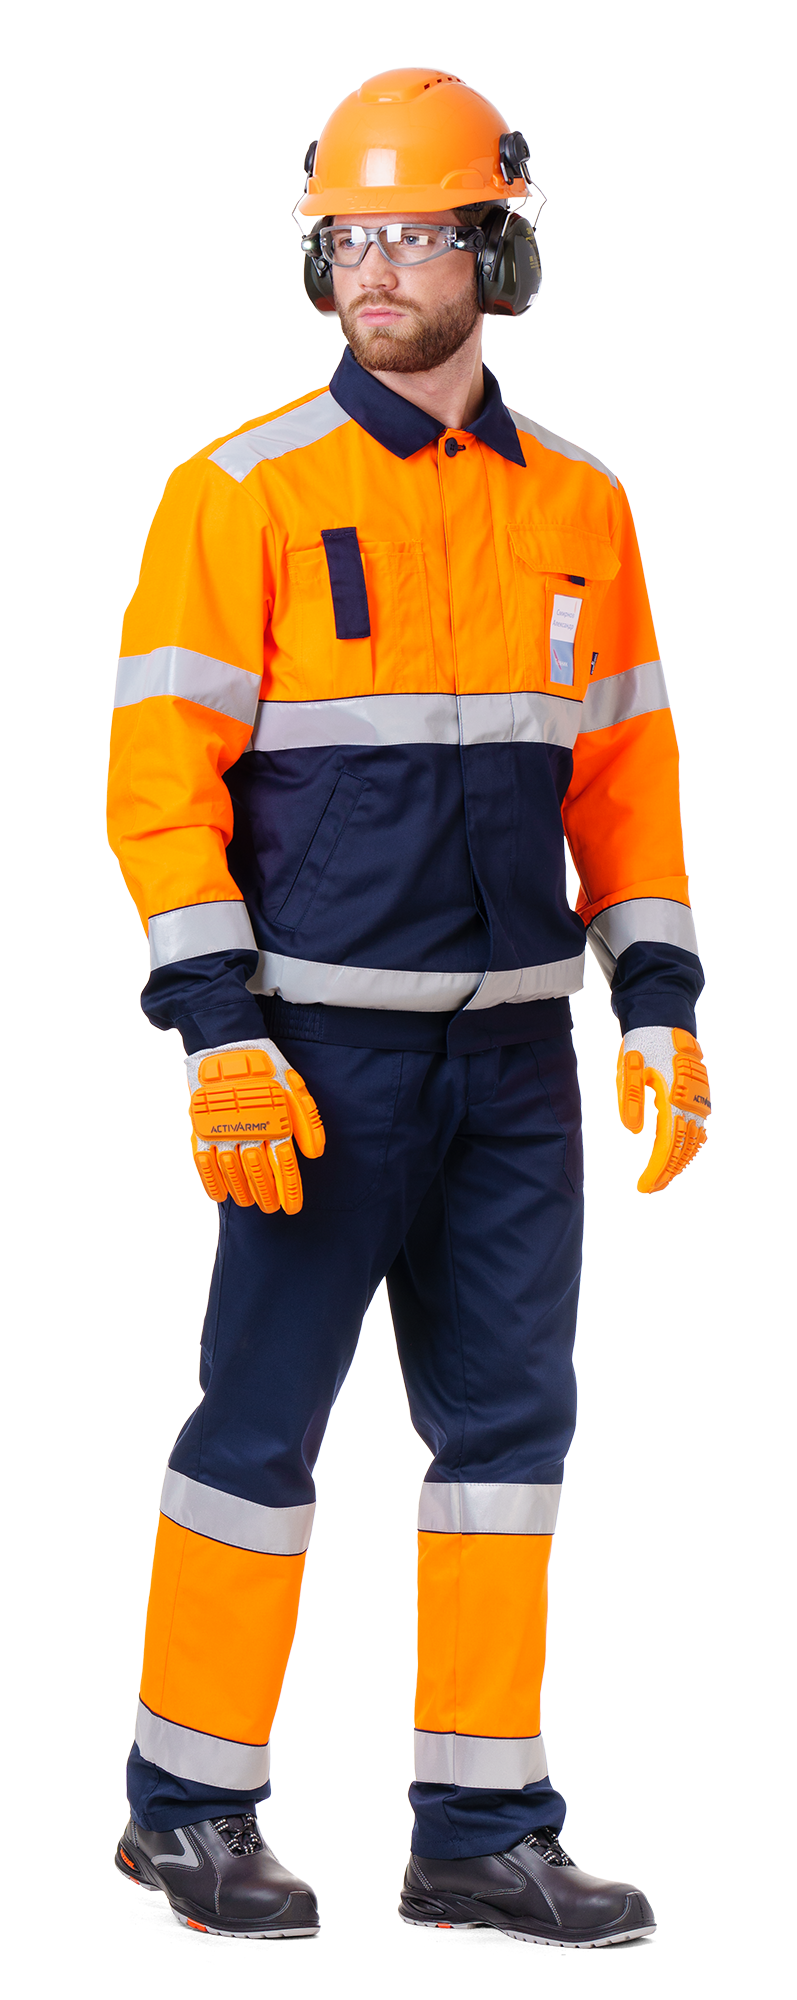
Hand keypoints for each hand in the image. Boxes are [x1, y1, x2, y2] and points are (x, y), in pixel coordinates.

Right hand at [186, 1038, 324, 1213]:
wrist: (231, 1048)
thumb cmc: (268, 1068)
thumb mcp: (295, 1088)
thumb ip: (307, 1122)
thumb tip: (314, 1154)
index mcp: (273, 1123)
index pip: (283, 1166)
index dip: (288, 1189)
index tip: (292, 1207)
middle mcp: (248, 1131)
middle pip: (258, 1172)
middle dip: (266, 1194)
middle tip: (270, 1209)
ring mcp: (223, 1130)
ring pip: (233, 1171)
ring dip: (242, 1190)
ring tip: (249, 1203)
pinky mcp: (203, 1127)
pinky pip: (204, 1161)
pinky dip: (211, 1181)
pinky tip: (220, 1195)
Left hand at [616, 1026, 709, 1193]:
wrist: (664, 1020)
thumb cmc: (643, 1044)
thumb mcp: (629, 1068)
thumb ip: (631, 1099)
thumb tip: (635, 1130)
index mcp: (673, 1098)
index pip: (666, 1146)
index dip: (657, 1170)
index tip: (645, 1187)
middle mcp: (692, 1102)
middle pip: (683, 1148)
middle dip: (667, 1172)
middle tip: (650, 1188)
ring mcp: (699, 1099)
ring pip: (693, 1140)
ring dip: (679, 1161)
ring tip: (662, 1177)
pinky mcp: (700, 1095)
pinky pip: (698, 1128)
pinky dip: (688, 1145)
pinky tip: (678, 1154)